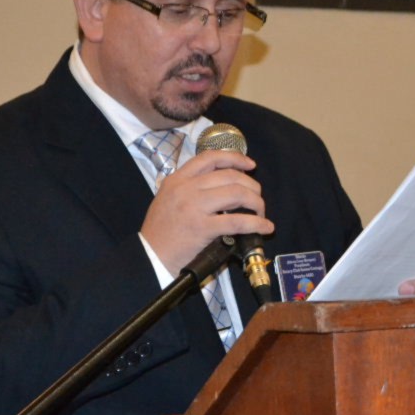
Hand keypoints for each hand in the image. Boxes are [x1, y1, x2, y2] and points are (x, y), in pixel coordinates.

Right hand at [141, 150, 274, 273]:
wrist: (150, 256)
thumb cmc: (161, 231)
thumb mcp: (168, 198)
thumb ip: (189, 187)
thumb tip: (222, 183)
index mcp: (177, 179)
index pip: (210, 158)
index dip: (235, 158)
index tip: (250, 164)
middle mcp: (186, 188)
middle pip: (230, 176)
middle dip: (251, 186)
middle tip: (257, 197)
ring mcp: (194, 207)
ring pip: (237, 194)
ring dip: (256, 203)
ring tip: (260, 213)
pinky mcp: (202, 228)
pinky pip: (238, 221)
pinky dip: (257, 223)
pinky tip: (265, 227)